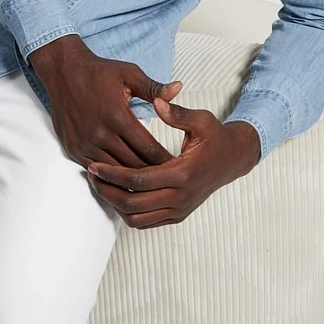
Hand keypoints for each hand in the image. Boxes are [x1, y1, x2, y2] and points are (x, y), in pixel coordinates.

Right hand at [28, 34, 183, 170]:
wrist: (64, 72)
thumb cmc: (98, 72)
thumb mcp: (129, 74)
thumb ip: (154, 88)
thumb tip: (178, 88)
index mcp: (118, 116)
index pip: (148, 149)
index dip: (165, 160)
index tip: (178, 166)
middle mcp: (100, 134)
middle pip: (134, 166)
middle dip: (153, 174)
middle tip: (169, 179)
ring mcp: (85, 144)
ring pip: (116, 172)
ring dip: (132, 179)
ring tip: (150, 183)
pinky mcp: (74, 149)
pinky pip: (97, 171)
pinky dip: (111, 176)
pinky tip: (124, 178)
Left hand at [85, 97, 260, 228]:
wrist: (233, 159)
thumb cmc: (215, 136)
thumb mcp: (200, 120)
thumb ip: (176, 112)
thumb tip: (157, 101)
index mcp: (184, 173)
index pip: (139, 180)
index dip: (113, 174)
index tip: (94, 164)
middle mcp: (182, 197)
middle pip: (133, 204)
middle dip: (107, 191)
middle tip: (90, 174)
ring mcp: (180, 210)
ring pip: (138, 219)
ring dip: (115, 204)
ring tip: (100, 184)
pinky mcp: (178, 215)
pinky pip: (147, 222)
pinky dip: (128, 212)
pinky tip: (116, 193)